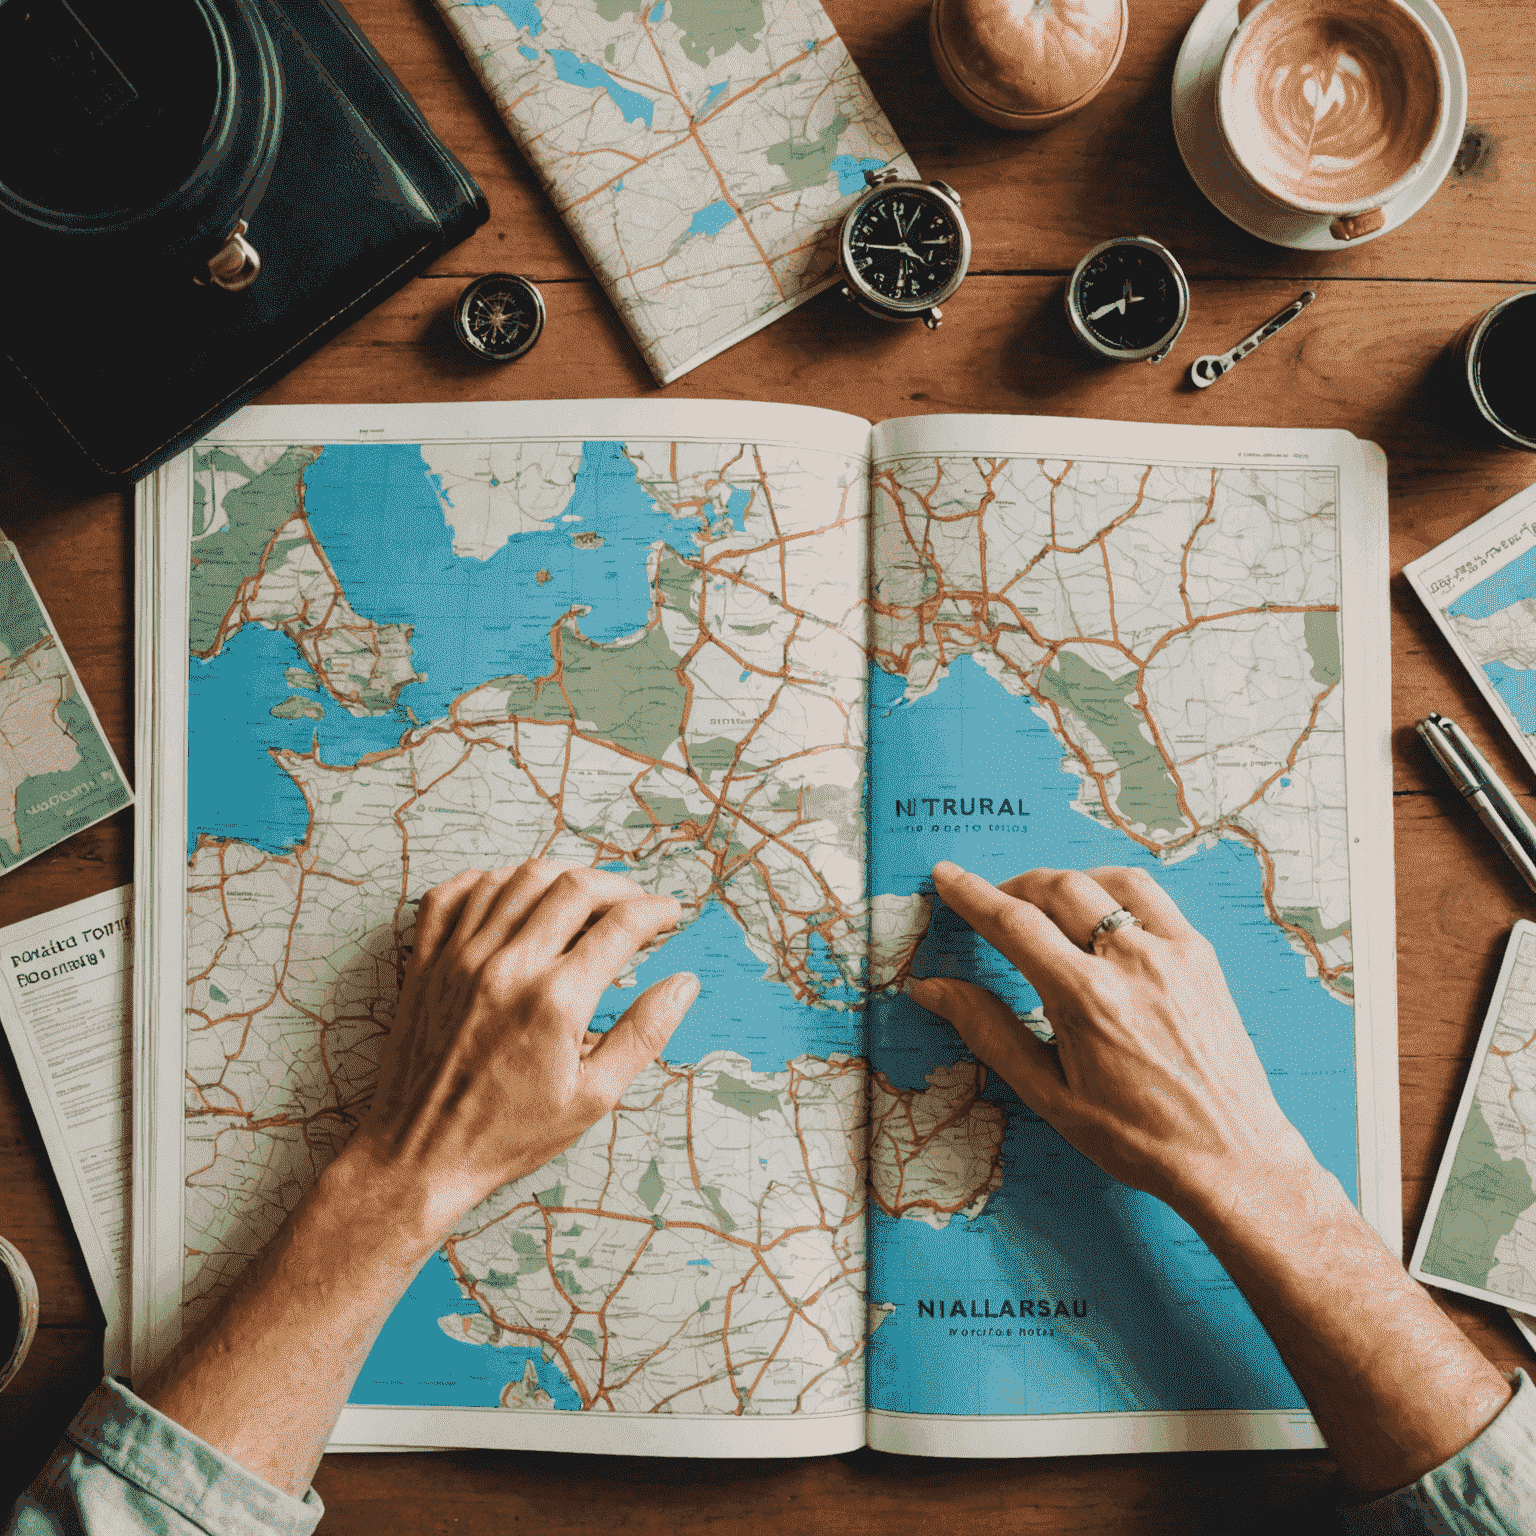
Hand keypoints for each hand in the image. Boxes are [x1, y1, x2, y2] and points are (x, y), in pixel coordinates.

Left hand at [344, 861, 697, 1250]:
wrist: (419, 1155)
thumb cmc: (507, 1134)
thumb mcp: (592, 1098)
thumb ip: (644, 1034)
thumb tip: (684, 985)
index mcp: (554, 1000)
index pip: (621, 925)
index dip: (656, 911)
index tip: (670, 914)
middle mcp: (508, 966)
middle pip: (574, 886)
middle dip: (618, 885)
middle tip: (635, 903)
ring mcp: (460, 958)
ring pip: (518, 878)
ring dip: (560, 876)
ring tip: (583, 896)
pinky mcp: (427, 962)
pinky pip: (454, 894)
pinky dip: (487, 881)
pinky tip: (511, 894)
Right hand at [907, 862, 1314, 1221]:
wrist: (1230, 1158)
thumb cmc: (1137, 1138)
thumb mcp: (1049, 1095)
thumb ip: (988, 1031)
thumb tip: (933, 989)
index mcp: (1086, 998)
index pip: (1013, 923)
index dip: (972, 895)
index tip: (947, 876)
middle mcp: (1132, 963)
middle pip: (1058, 888)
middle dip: (1015, 885)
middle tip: (993, 901)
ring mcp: (1174, 954)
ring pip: (1108, 881)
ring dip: (1067, 881)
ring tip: (1045, 903)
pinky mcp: (1202, 957)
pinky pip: (1153, 898)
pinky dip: (1115, 892)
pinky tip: (1102, 915)